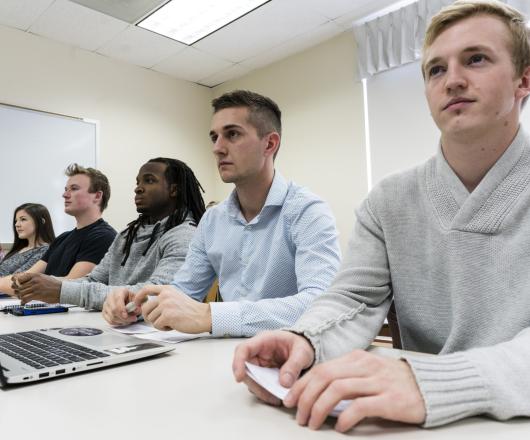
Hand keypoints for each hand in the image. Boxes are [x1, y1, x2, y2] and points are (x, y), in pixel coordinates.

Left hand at [12, 273, 61, 303]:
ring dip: (21, 297)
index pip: (20, 278)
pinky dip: (23, 301)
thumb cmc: (54, 285)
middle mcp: (35, 280)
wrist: (62, 290)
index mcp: (36, 275)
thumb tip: (25, 282)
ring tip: (23, 298)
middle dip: (19, 291)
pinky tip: (24, 302)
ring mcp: (36, 287)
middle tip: (20, 294)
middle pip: (20, 287)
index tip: (16, 285)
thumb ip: (34, 279)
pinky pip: (25, 298)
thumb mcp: (44, 278)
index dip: (16, 282)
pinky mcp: (37, 294)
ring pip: (21, 293)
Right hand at [102, 288, 137, 325]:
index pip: (118, 300)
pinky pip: (110, 321)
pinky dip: (118, 323)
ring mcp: (106, 305)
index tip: (126, 316)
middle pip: (113, 310)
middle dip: (124, 318)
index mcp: (119, 291)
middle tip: (133, 319)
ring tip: (130, 320)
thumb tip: (136, 310)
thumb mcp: (136, 298)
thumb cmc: (130, 297)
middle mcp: (110, 297)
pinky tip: (124, 321)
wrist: (123, 297)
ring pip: (112, 317)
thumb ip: (138, 304)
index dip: (121, 309)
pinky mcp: (104, 312)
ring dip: (122, 321)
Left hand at [134, 285, 211, 333]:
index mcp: (167, 289)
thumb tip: (146, 305)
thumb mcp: (176, 297)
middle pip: (145, 308)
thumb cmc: (190, 309)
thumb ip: (163, 298)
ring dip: (158, 323)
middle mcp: (165, 295)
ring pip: (150, 318)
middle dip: (148, 317)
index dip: (139, 296)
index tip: (137, 303)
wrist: (202, 316)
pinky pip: (156, 325)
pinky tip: (173, 325)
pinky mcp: (168, 316)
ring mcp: (166, 305)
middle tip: (158, 320)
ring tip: (170, 322)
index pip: (146, 289)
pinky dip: (163, 328)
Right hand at [232, 330, 314, 405]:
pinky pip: (258, 383)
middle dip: (253, 383)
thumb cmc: (301, 344)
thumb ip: (294, 366)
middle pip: (244, 367)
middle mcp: (257, 351)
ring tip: (275, 399)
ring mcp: (259, 362)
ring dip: (259, 390)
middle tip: (268, 395)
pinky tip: (275, 397)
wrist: (305, 347)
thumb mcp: (302, 352)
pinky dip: (264, 392)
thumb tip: (283, 383)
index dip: (238, 363)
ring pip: (250, 378)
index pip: (243, 349)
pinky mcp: (262, 372)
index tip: (239, 378)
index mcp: (264, 340)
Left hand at [284, 350, 425, 431]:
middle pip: (324, 377)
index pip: (321, 369)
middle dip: (305, 397)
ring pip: (338, 389)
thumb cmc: (396, 382)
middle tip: (297, 415)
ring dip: (319, 408)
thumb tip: (316, 391)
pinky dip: (345, 417)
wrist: (432, 385)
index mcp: (357, 358)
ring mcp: (378, 381)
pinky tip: (339, 427)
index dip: (302, 385)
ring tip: (312, 423)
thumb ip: (347, 376)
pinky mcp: (391, 399)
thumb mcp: (369, 372)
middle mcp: (365, 366)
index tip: (290, 400)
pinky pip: (361, 406)